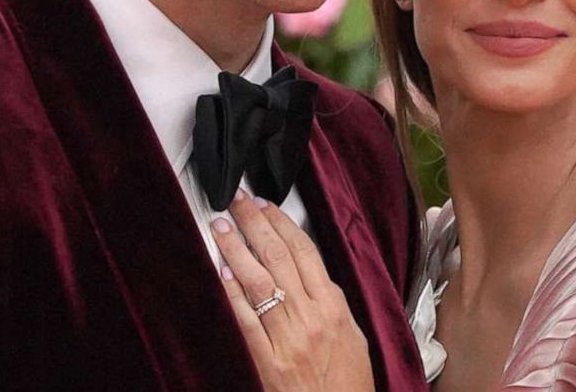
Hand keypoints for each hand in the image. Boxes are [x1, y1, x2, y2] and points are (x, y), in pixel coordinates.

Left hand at [211, 194, 373, 391]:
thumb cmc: (348, 384)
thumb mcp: (355, 337)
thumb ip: (334, 304)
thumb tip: (315, 276)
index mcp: (333, 308)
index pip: (304, 252)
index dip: (282, 224)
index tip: (266, 205)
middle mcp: (310, 318)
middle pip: (279, 258)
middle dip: (255, 224)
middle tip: (237, 202)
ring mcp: (288, 338)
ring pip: (259, 282)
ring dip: (236, 250)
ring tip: (221, 227)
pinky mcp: (268, 361)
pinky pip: (246, 320)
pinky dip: (233, 294)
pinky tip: (222, 273)